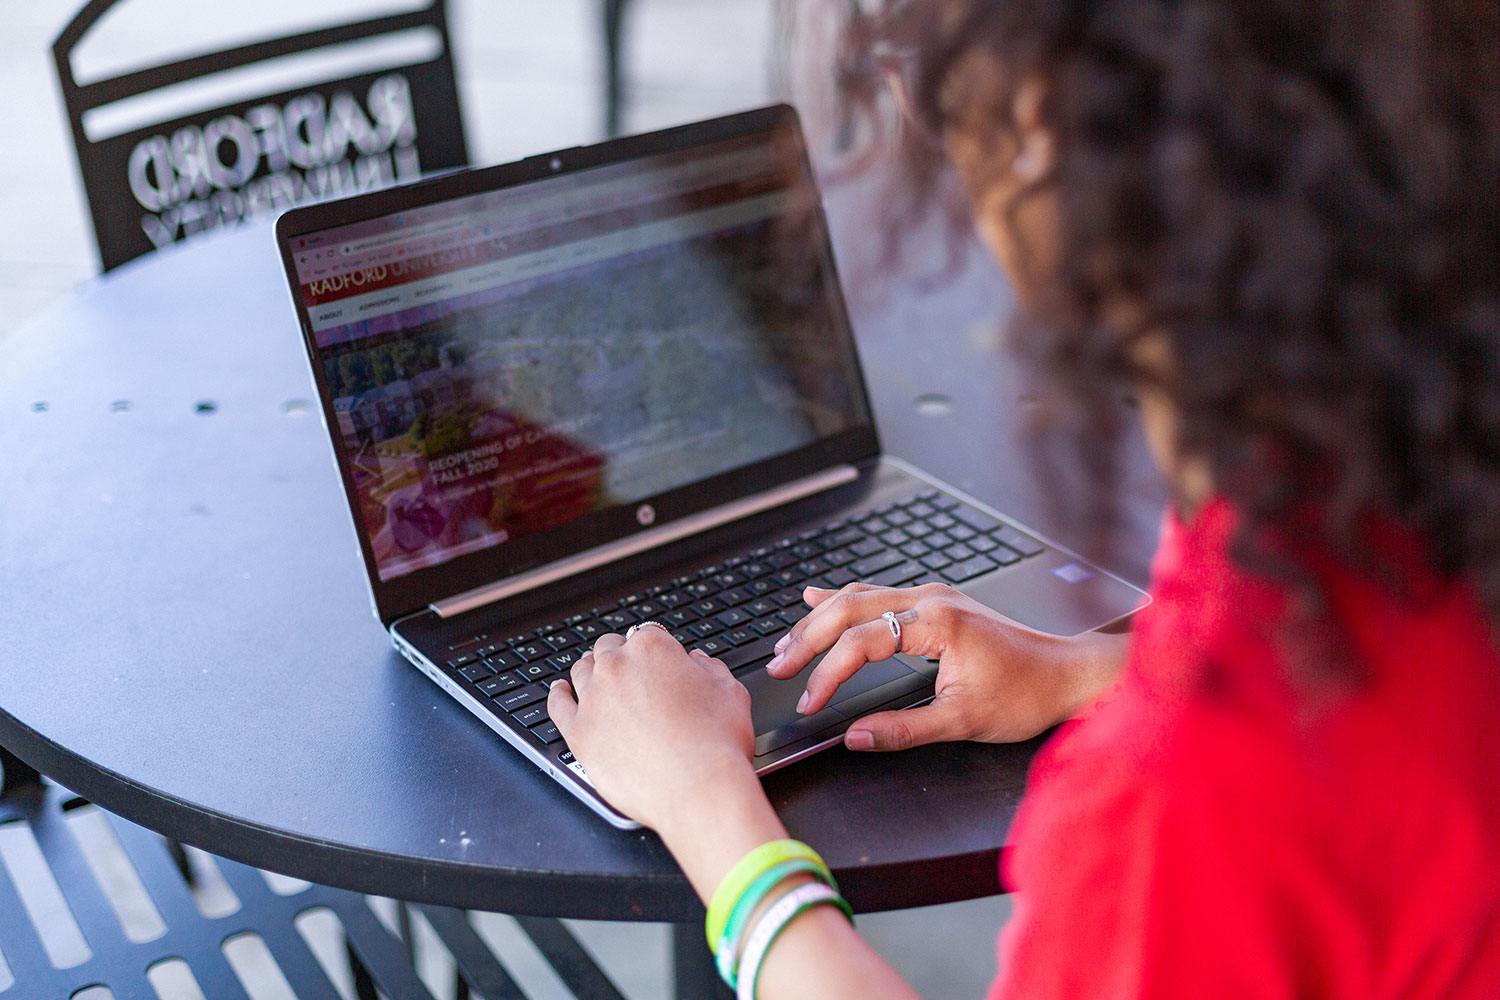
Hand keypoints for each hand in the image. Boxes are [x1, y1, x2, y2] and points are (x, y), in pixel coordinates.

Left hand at [548, 628, 756, 831]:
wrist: (698, 788)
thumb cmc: (717, 744)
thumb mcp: (730, 692)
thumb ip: (710, 668)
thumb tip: (697, 662)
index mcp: (653, 648)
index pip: (646, 635)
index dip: (655, 650)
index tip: (657, 663)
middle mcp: (617, 666)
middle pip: (608, 649)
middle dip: (619, 658)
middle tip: (630, 674)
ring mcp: (593, 698)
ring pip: (581, 672)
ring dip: (589, 671)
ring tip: (594, 679)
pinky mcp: (577, 731)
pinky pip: (557, 705)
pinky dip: (557, 695)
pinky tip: (560, 692)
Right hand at [766, 582, 1126, 750]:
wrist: (1067, 674)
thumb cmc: (1026, 694)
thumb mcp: (962, 721)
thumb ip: (902, 730)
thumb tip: (854, 738)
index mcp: (936, 622)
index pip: (861, 642)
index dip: (828, 674)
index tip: (810, 704)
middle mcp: (930, 599)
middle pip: (849, 608)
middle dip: (807, 637)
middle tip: (778, 667)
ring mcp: (933, 597)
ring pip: (860, 597)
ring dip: (820, 619)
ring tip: (787, 645)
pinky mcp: (937, 604)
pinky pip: (878, 596)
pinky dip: (843, 601)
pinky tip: (817, 598)